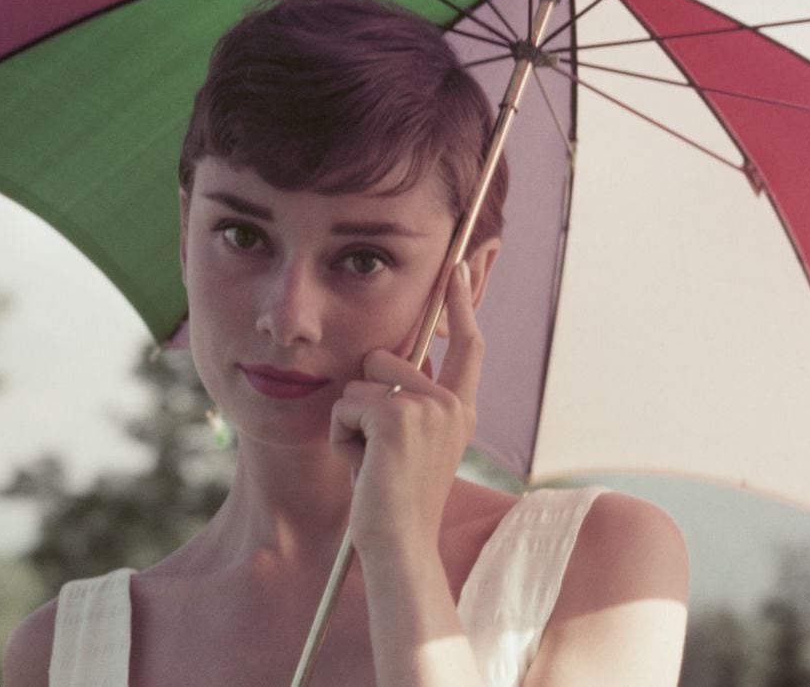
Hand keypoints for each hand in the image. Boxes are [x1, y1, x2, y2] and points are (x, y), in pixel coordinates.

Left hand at [330, 260, 482, 559]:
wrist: (398, 544)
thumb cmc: (390, 500)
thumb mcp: (404, 443)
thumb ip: (403, 401)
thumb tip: (383, 358)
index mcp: (460, 409)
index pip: (467, 344)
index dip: (462, 302)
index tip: (458, 266)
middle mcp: (452, 404)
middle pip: (385, 359)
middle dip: (364, 400)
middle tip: (378, 454)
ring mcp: (428, 408)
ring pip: (360, 383)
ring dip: (351, 422)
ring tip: (370, 462)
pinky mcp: (397, 416)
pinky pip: (345, 406)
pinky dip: (342, 438)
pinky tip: (362, 468)